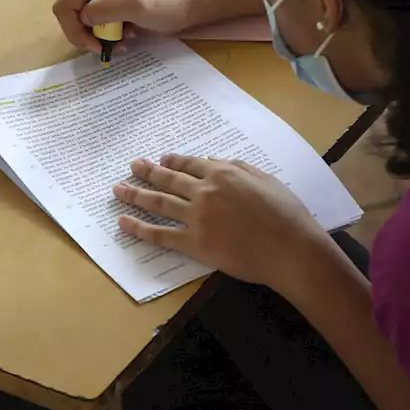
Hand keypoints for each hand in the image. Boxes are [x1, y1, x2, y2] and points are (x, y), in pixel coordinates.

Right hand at [52, 0, 198, 51]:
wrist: (193, 3)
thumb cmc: (168, 2)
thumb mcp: (137, 5)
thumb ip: (107, 9)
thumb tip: (84, 18)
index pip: (66, 4)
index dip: (75, 29)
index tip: (97, 45)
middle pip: (73, 14)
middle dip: (89, 34)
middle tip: (110, 45)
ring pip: (85, 22)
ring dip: (101, 36)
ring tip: (124, 41)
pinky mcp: (113, 3)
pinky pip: (99, 23)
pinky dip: (110, 35)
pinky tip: (128, 36)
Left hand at [112, 154, 340, 290]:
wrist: (291, 249)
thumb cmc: (286, 214)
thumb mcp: (266, 179)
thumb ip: (238, 167)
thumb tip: (214, 161)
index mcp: (223, 173)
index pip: (190, 164)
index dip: (173, 163)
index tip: (161, 161)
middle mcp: (205, 191)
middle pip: (168, 180)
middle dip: (147, 172)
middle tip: (132, 167)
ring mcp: (197, 218)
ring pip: (159, 203)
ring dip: (135, 195)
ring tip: (118, 190)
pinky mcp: (194, 244)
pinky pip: (161, 235)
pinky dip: (139, 228)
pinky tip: (124, 223)